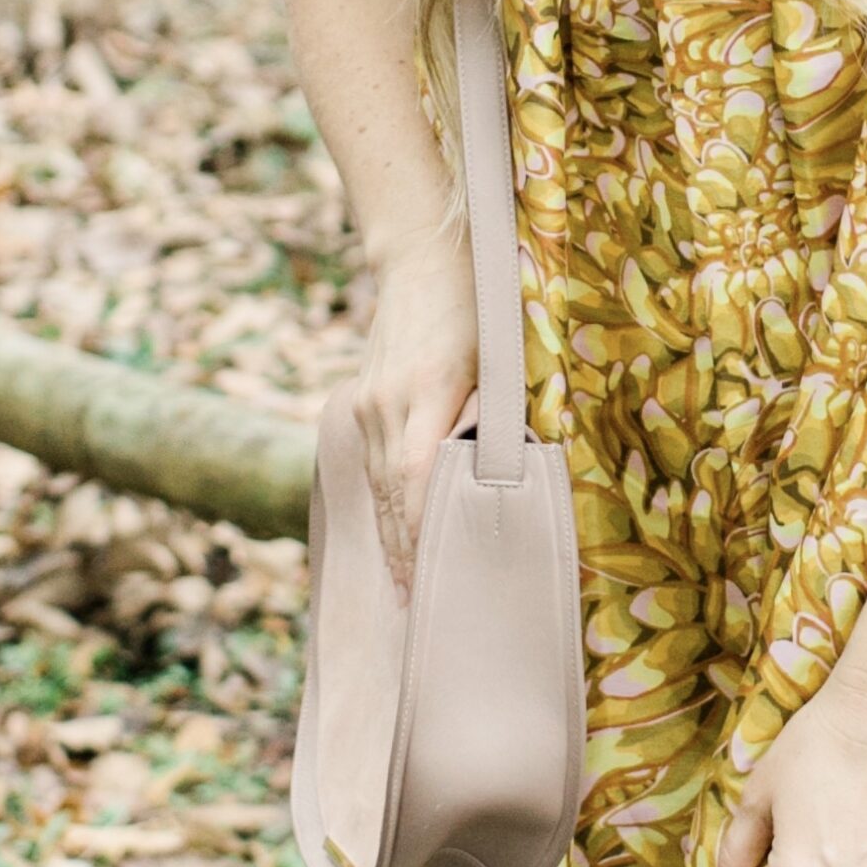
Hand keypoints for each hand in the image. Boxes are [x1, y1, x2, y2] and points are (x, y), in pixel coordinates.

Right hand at [340, 230, 478, 588]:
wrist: (420, 258)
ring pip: (376, 486)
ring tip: (403, 589)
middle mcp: (386, 404)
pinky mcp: (362, 402)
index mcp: (425, 393)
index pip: (416, 481)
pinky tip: (391, 537)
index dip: (423, 534)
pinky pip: (370, 465)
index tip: (434, 578)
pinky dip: (381, 506)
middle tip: (418, 609)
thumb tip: (505, 474)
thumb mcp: (497, 354)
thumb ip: (495, 413)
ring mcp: (368, 404)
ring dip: (389, 537)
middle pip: (391, 495)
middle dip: (404, 554)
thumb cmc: (477, 305)